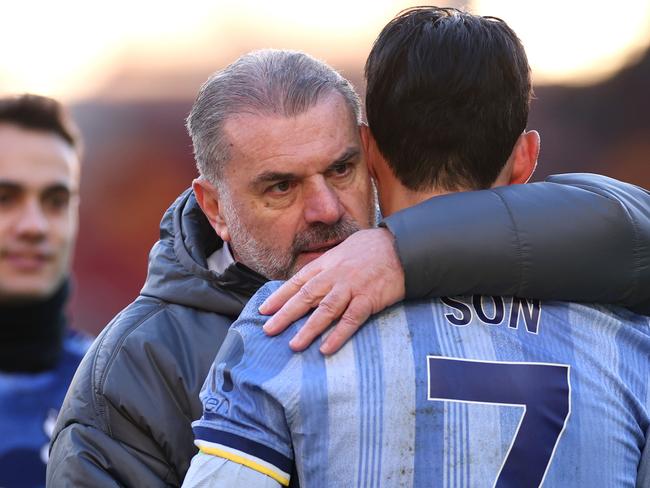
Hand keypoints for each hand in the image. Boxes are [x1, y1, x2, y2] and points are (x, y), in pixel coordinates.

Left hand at [259, 227, 405, 353]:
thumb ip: (325, 266)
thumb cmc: (370, 248)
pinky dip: (338, 335)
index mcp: (326, 264)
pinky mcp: (369, 299)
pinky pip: (351, 320)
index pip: (297, 281)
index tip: (263, 310)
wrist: (400, 246)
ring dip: (308, 329)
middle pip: (306, 297)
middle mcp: (335, 276)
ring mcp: (351, 288)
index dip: (279, 297)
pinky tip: (326, 348)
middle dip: (285, 315)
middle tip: (268, 330)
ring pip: (325, 310)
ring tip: (293, 345)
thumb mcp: (342, 250)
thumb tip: (308, 280)